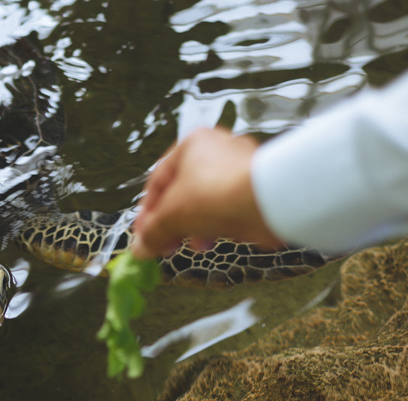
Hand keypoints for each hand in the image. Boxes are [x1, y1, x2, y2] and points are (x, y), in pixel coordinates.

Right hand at [132, 127, 282, 257]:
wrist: (268, 201)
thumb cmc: (217, 194)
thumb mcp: (172, 216)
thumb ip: (153, 233)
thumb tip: (139, 249)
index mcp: (191, 144)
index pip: (158, 181)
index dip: (147, 213)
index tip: (144, 236)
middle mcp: (218, 149)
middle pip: (184, 192)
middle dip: (174, 223)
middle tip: (166, 244)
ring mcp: (241, 167)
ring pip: (208, 201)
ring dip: (196, 227)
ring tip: (196, 245)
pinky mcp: (258, 188)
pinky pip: (230, 207)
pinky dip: (220, 224)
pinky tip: (216, 239)